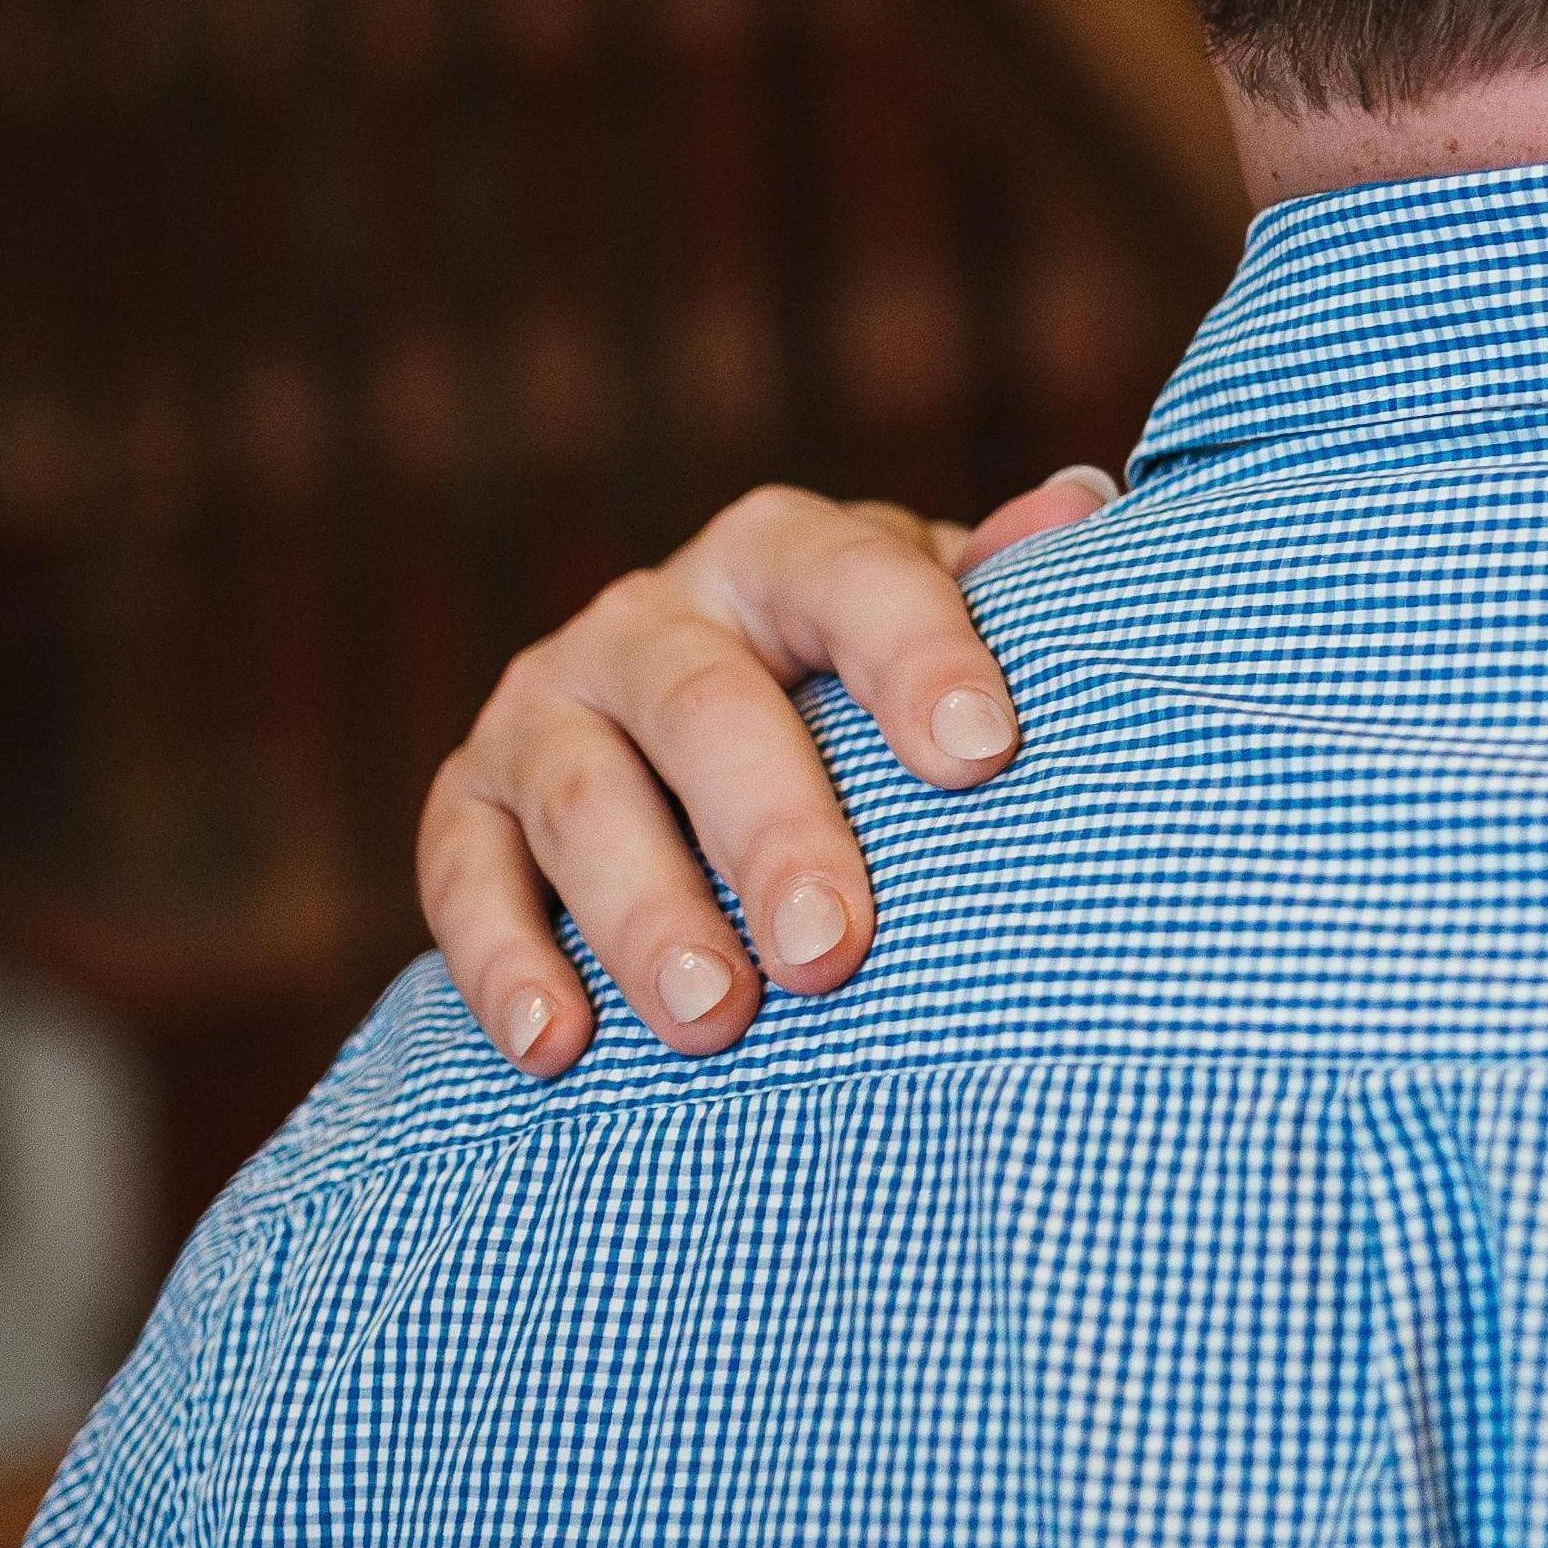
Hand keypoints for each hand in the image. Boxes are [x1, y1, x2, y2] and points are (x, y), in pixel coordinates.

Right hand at [417, 470, 1108, 1073]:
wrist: (692, 725)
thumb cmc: (855, 681)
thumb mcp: (927, 617)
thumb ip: (1003, 581)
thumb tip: (1082, 501)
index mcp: (781, 550)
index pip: (853, 581)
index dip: (918, 658)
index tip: (984, 759)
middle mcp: (652, 614)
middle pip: (710, 708)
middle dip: (774, 833)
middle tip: (837, 950)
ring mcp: (547, 701)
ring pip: (589, 800)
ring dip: (646, 915)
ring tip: (716, 1017)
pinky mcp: (469, 798)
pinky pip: (465, 873)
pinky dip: (504, 962)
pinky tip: (557, 1046)